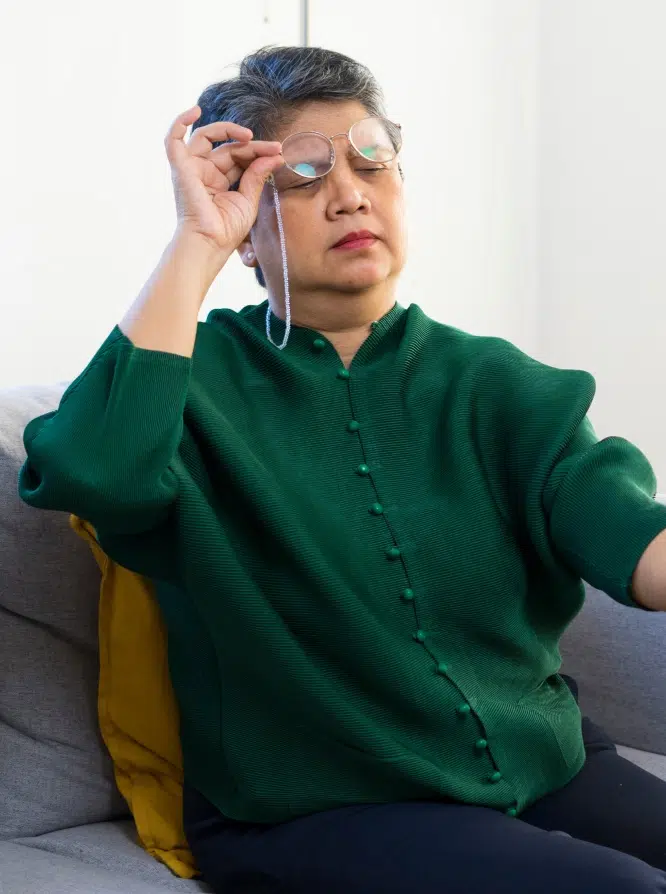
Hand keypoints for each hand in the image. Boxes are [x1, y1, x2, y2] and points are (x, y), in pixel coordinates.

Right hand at [164, 105, 284, 252]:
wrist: (210, 243)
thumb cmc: (226, 230)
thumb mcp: (248, 200)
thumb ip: (257, 175)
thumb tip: (274, 156)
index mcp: (219, 181)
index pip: (238, 157)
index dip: (258, 152)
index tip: (278, 153)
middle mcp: (204, 172)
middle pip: (227, 147)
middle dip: (251, 145)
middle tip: (273, 148)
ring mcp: (191, 169)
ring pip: (208, 137)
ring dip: (228, 130)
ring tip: (249, 135)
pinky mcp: (180, 168)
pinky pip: (173, 139)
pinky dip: (180, 122)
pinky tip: (195, 110)